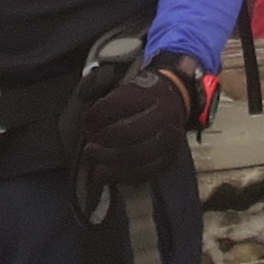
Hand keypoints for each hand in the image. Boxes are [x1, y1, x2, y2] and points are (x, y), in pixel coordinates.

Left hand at [77, 58, 197, 181]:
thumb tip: (87, 122)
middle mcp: (165, 115)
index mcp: (151, 92)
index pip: (118, 103)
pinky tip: (105, 173)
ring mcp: (171, 139)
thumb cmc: (142, 97)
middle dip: (104, 142)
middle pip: (129, 132)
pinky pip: (144, 173)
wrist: (176, 102)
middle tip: (89, 146)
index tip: (87, 122)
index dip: (98, 114)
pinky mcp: (170, 160)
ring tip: (94, 161)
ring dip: (109, 161)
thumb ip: (107, 101)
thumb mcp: (128, 87)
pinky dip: (120, 176)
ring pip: (137, 156)